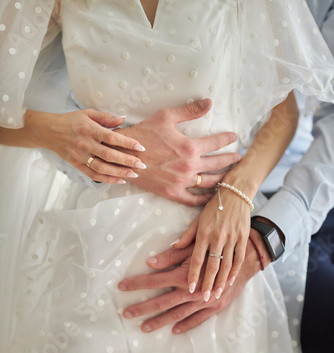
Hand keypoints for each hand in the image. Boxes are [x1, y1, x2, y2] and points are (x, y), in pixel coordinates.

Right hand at [28, 108, 146, 182]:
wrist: (49, 131)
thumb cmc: (71, 121)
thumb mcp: (88, 113)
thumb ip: (106, 117)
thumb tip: (123, 118)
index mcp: (89, 129)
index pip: (111, 137)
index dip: (127, 143)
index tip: (140, 147)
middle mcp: (85, 144)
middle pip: (109, 155)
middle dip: (127, 161)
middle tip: (141, 165)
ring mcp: (80, 156)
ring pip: (102, 168)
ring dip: (119, 172)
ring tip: (133, 175)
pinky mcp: (77, 165)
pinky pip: (93, 175)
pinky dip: (107, 179)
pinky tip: (119, 180)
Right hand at [115, 99, 241, 205]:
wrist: (124, 155)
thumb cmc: (144, 134)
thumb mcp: (166, 117)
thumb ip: (189, 111)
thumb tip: (208, 102)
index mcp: (189, 147)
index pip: (216, 143)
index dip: (227, 139)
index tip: (234, 137)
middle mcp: (189, 166)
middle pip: (218, 164)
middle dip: (231, 160)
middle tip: (239, 157)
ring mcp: (182, 182)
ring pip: (210, 183)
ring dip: (223, 178)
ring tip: (231, 175)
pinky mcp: (173, 193)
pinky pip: (194, 200)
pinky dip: (205, 199)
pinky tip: (213, 196)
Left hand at [118, 229, 270, 333]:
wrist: (246, 257)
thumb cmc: (219, 247)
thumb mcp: (195, 247)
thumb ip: (172, 256)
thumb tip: (150, 262)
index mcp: (185, 275)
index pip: (154, 281)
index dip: (137, 284)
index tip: (121, 287)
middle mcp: (192, 291)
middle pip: (161, 302)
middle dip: (142, 308)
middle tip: (125, 314)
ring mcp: (204, 301)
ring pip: (177, 314)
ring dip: (159, 321)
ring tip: (144, 327)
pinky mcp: (215, 307)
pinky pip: (198, 319)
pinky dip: (186, 325)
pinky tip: (174, 330)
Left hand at [173, 185, 250, 300]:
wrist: (236, 194)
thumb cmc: (213, 208)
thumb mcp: (197, 220)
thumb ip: (186, 236)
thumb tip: (172, 246)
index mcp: (204, 233)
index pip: (197, 258)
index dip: (193, 274)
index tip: (190, 288)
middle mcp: (218, 237)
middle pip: (212, 265)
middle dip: (208, 283)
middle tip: (204, 298)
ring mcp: (232, 238)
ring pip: (226, 265)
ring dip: (221, 281)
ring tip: (217, 295)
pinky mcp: (242, 238)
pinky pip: (238, 258)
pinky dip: (235, 271)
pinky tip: (230, 281)